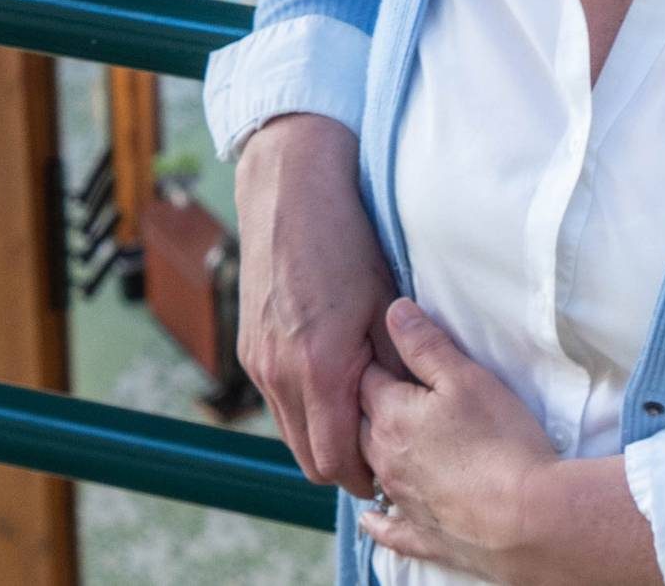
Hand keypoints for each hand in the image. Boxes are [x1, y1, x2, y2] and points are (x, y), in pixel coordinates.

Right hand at [235, 113, 396, 498]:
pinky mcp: (248, 347)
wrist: (291, 190)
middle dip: (346, 464)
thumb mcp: (387, 305)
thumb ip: (398, 367)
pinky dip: (303, 407)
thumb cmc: (349, 241)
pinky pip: (277, 400)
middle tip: (383, 448)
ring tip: (361, 413)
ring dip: (322, 436)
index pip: (337, 461)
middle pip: (310, 460)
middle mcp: (278, 373)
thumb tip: (417, 415)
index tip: (396, 467)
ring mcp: (257, 361)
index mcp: (319, 368)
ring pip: (291, 432)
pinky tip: (333, 381)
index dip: (368, 475)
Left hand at [357, 299, 559, 581]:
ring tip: (378, 440)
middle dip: (367, 405)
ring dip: (370, 453)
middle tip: (383, 391)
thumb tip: (392, 310)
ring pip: (371, 470)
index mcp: (391, 416)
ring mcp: (402, 499)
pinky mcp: (423, 534)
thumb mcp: (466, 378)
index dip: (373, 362)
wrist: (527, 518)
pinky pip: (389, 528)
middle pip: (362, 424)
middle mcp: (385, 459)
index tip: (378, 351)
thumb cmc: (500, 440)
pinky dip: (378, 522)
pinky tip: (373, 521)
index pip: (365, 379)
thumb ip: (425, 343)